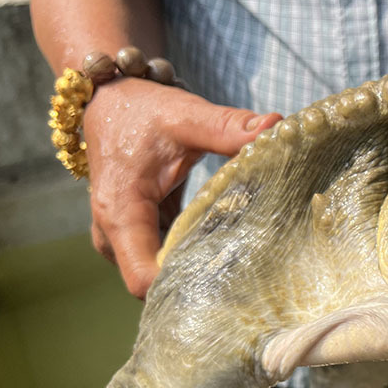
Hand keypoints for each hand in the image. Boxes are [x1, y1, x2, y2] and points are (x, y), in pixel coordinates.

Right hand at [82, 77, 281, 297]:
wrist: (111, 100)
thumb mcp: (187, 117)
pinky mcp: (135, 237)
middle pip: (158, 285)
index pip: (144, 280)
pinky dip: (194, 255)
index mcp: (121, 214)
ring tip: (242, 258)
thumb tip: (276, 125)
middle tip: (248, 272)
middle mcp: (113, 236)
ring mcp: (121, 240)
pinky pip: (164, 260)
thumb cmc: (145, 110)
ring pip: (162, 275)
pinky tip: (226, 245)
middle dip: (200, 282)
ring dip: (198, 269)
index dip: (185, 288)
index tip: (229, 279)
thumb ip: (229, 128)